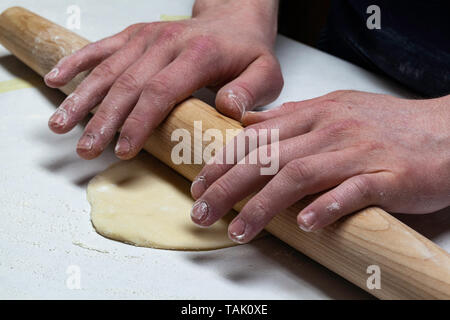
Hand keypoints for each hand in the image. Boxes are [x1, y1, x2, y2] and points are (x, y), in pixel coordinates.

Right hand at [45, 0, 281, 159]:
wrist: (235, 17)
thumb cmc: (248, 51)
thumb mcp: (267, 73)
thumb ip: (251, 91)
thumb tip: (229, 109)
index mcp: (198, 55)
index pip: (160, 92)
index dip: (138, 122)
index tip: (123, 150)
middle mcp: (166, 42)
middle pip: (127, 85)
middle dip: (103, 121)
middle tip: (85, 149)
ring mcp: (147, 36)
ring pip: (108, 69)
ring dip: (82, 98)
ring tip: (60, 125)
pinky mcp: (136, 34)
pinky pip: (101, 47)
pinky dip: (76, 63)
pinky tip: (56, 80)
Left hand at [190, 90, 449, 242]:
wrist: (446, 129)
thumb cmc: (388, 124)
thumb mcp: (335, 108)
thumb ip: (291, 116)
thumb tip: (251, 123)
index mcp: (315, 114)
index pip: (256, 137)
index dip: (222, 161)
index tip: (200, 184)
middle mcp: (331, 130)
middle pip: (268, 157)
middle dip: (227, 186)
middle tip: (201, 211)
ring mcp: (359, 152)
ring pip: (300, 175)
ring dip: (264, 205)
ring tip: (237, 230)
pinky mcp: (389, 176)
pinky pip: (353, 191)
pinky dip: (326, 206)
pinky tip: (304, 224)